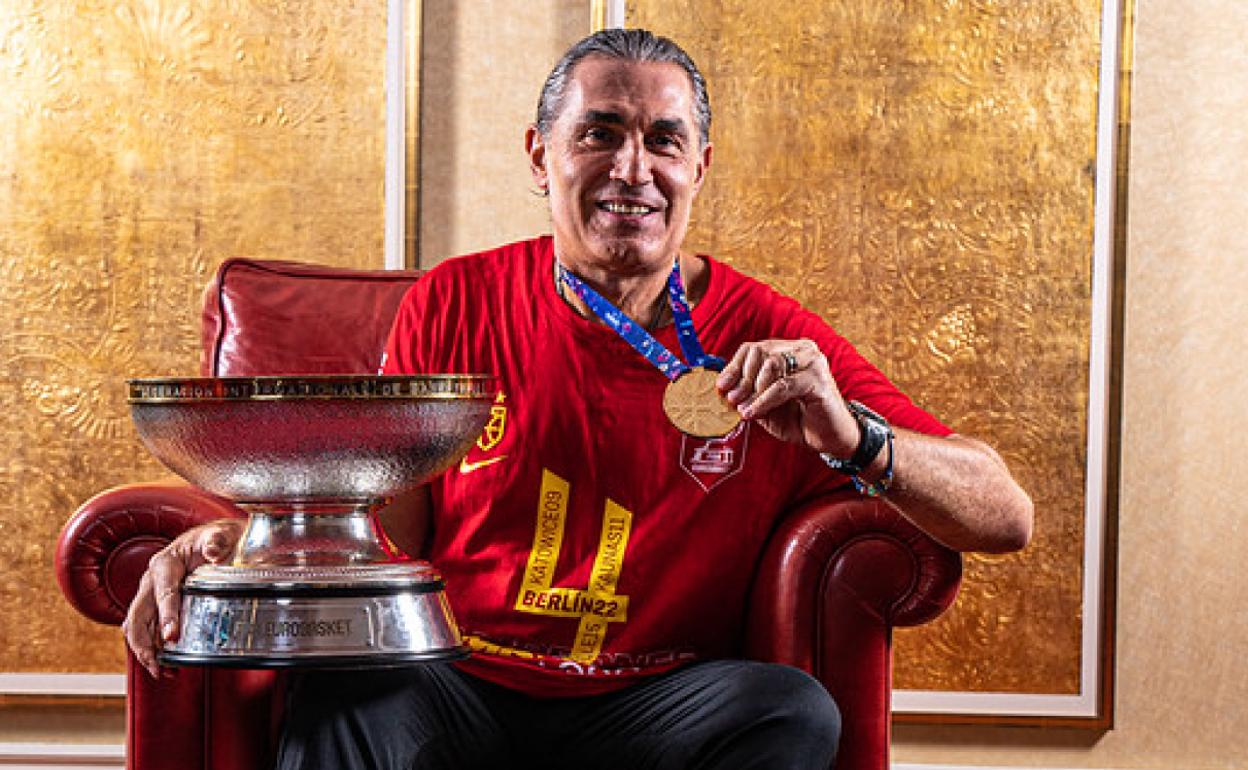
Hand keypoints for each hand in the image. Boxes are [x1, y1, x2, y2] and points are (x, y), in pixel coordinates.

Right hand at [121, 519, 243, 678]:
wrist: (214, 540)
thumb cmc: (216, 538)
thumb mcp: (220, 535)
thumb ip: (216, 542)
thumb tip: (213, 552)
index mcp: (165, 564)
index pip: (163, 592)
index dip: (166, 615)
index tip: (172, 636)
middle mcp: (151, 581)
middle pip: (137, 616)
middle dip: (144, 644)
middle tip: (159, 666)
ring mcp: (151, 595)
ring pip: (136, 628)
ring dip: (145, 652)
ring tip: (162, 672)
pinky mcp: (156, 607)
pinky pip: (145, 631)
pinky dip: (151, 649)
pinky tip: (165, 665)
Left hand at [716, 338, 859, 455]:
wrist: (831, 438)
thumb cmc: (800, 419)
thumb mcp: (767, 406)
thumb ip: (749, 394)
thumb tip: (724, 390)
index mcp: (789, 351)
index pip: (754, 348)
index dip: (734, 366)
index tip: (721, 386)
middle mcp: (802, 350)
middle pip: (760, 353)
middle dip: (742, 379)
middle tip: (732, 400)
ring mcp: (812, 362)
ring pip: (771, 365)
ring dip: (753, 390)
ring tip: (743, 408)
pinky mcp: (818, 379)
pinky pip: (782, 386)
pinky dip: (763, 400)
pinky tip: (752, 412)